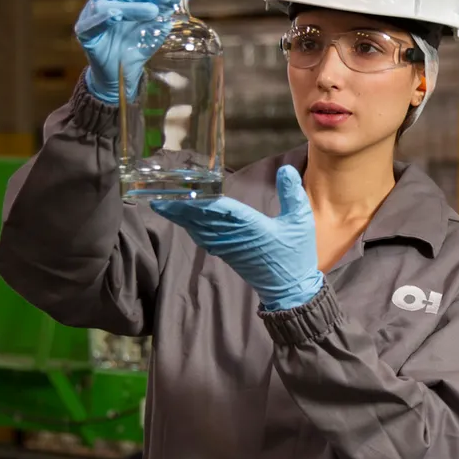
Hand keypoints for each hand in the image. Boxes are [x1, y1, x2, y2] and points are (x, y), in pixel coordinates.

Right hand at [75, 0, 201, 103]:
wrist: (123, 72)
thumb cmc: (137, 42)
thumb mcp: (159, 20)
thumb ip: (173, 0)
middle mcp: (101, 0)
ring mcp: (91, 16)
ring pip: (106, 2)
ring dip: (131, 5)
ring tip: (152, 11)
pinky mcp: (85, 34)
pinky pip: (91, 23)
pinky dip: (103, 18)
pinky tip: (116, 15)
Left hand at [151, 166, 323, 310]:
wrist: (290, 290)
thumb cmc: (296, 254)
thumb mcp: (301, 221)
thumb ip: (292, 194)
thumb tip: (285, 169)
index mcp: (251, 227)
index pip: (220, 209)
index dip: (199, 199)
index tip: (181, 188)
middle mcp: (233, 237)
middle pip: (200, 218)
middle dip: (179, 205)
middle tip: (157, 192)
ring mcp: (227, 247)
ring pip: (198, 229)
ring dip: (180, 216)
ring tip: (162, 202)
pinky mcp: (226, 254)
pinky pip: (202, 238)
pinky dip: (190, 227)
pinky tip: (182, 220)